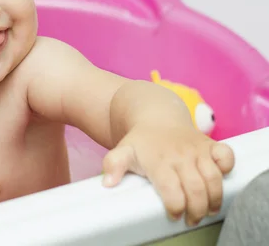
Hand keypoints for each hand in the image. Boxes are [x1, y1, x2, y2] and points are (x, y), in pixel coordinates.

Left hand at [101, 124, 234, 225]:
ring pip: (214, 177)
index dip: (175, 207)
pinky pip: (226, 155)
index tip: (173, 215)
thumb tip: (108, 183)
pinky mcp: (210, 145)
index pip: (171, 190)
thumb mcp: (122, 151)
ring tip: (208, 210)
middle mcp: (180, 155)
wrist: (156, 116)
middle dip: (197, 210)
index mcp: (158, 161)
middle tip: (192, 219)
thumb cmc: (141, 141)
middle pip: (196, 189)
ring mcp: (197, 149)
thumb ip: (113, 165)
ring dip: (215, 198)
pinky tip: (220, 180)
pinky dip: (228, 167)